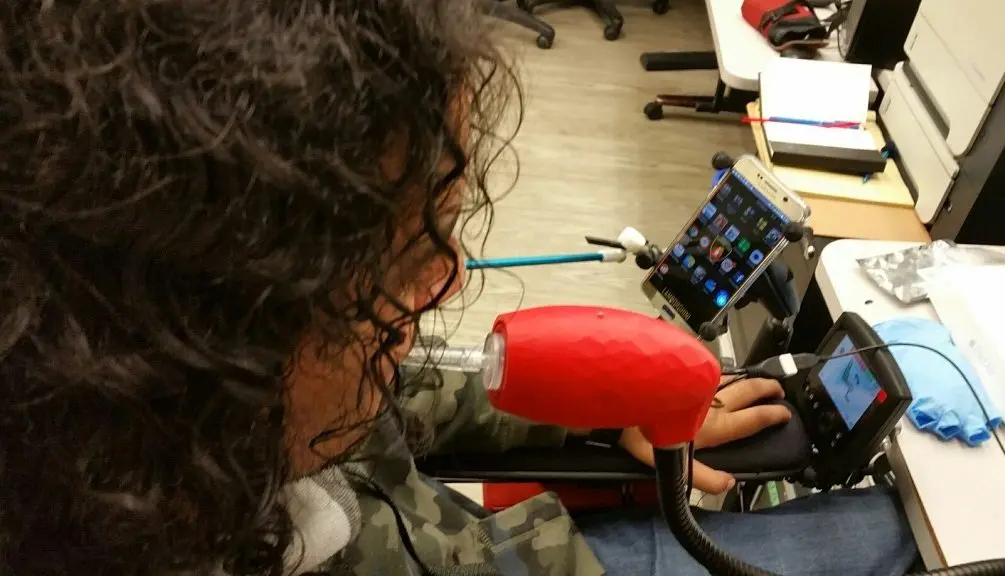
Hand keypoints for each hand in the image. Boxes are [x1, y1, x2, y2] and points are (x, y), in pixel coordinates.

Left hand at [619, 377, 791, 494]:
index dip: (772, 415)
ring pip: (731, 376)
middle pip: (748, 390)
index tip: (785, 412)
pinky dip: (723, 370)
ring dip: (748, 378)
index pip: (752, 419)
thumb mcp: (671, 462)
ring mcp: (697, 382)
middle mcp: (710, 400)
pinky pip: (710, 369)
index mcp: (712, 424)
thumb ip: (702, 476)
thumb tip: (727, 483)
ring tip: (756, 379)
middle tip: (778, 389)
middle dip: (767, 389)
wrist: (617, 397)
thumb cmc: (637, 432)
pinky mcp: (682, 369)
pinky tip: (718, 370)